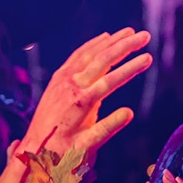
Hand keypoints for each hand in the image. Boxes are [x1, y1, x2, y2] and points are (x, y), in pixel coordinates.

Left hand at [20, 28, 151, 160]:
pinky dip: (93, 44)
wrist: (34, 149)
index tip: (149, 58)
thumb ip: (107, 127)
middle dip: (126, 46)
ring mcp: (63, 79)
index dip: (131, 68)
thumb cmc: (63, 151)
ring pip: (91, 53)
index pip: (111, 81)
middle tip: (146, 36)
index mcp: (80, 103)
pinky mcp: (58, 77)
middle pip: (103, 59)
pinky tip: (105, 37)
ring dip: (111, 41)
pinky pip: (78, 55)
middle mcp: (71, 86)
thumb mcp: (86, 146)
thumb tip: (130, 112)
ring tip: (131, 32)